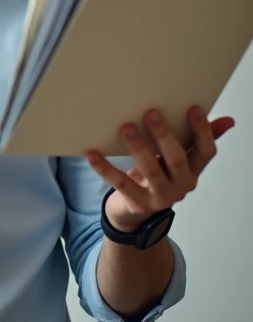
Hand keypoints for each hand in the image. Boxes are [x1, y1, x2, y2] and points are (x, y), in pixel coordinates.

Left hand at [85, 105, 234, 232]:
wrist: (136, 213)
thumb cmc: (158, 178)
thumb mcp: (178, 160)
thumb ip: (198, 140)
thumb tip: (228, 120)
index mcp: (193, 171)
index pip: (206, 152)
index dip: (203, 131)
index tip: (194, 108)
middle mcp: (180, 186)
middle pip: (176, 159)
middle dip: (164, 136)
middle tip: (151, 113)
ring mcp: (159, 197)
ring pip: (150, 170)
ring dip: (138, 148)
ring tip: (126, 128)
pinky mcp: (137, 204)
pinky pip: (120, 183)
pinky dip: (105, 169)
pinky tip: (93, 154)